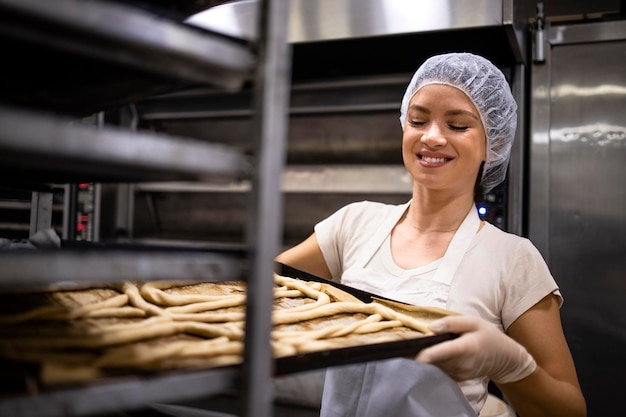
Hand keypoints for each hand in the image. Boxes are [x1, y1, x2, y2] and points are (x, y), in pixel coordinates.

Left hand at [416, 315, 535, 383]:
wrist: (504, 358)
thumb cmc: (487, 336)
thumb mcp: (473, 322)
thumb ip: (452, 323)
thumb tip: (431, 328)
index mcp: (467, 347)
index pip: (446, 351)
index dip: (430, 354)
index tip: (416, 355)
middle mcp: (462, 363)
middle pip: (435, 360)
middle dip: (419, 352)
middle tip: (400, 344)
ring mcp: (459, 373)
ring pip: (435, 365)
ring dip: (423, 357)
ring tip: (413, 346)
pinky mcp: (456, 378)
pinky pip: (439, 369)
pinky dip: (432, 362)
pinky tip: (428, 353)